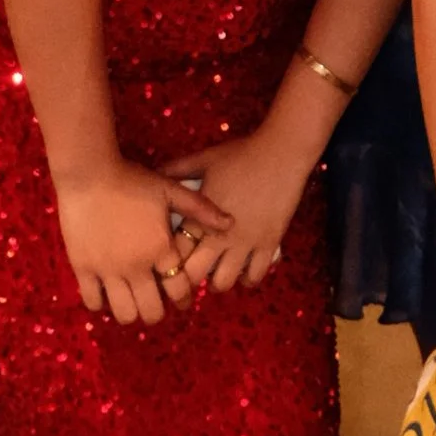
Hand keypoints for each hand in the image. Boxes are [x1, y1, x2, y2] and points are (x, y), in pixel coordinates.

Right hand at [53, 162, 230, 324]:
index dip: (183, 299)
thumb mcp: (170, 189)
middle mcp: (136, 266)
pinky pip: (93, 301)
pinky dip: (101, 303)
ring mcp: (108, 270)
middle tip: (156, 304)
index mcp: (160, 249)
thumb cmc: (132, 180)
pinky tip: (106, 293)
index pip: (179, 290)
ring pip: (124, 313)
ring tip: (132, 301)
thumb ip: (200, 209)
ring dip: (131, 312)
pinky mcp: (83, 268)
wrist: (89, 173)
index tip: (181, 299)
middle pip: (152, 311)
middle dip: (158, 312)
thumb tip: (231, 223)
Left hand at [177, 126, 308, 293]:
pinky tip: (244, 271)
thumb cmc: (239, 155)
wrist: (280, 153)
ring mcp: (246, 242)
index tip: (170, 261)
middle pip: (194, 274)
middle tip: (192, 273)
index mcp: (200, 216)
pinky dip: (247, 279)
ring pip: (224, 281)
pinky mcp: (269, 244)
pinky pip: (256, 275)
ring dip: (217, 282)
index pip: (175, 252)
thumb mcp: (203, 160)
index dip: (168, 260)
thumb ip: (177, 169)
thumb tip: (154, 174)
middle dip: (189, 279)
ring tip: (217, 273)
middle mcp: (220, 235)